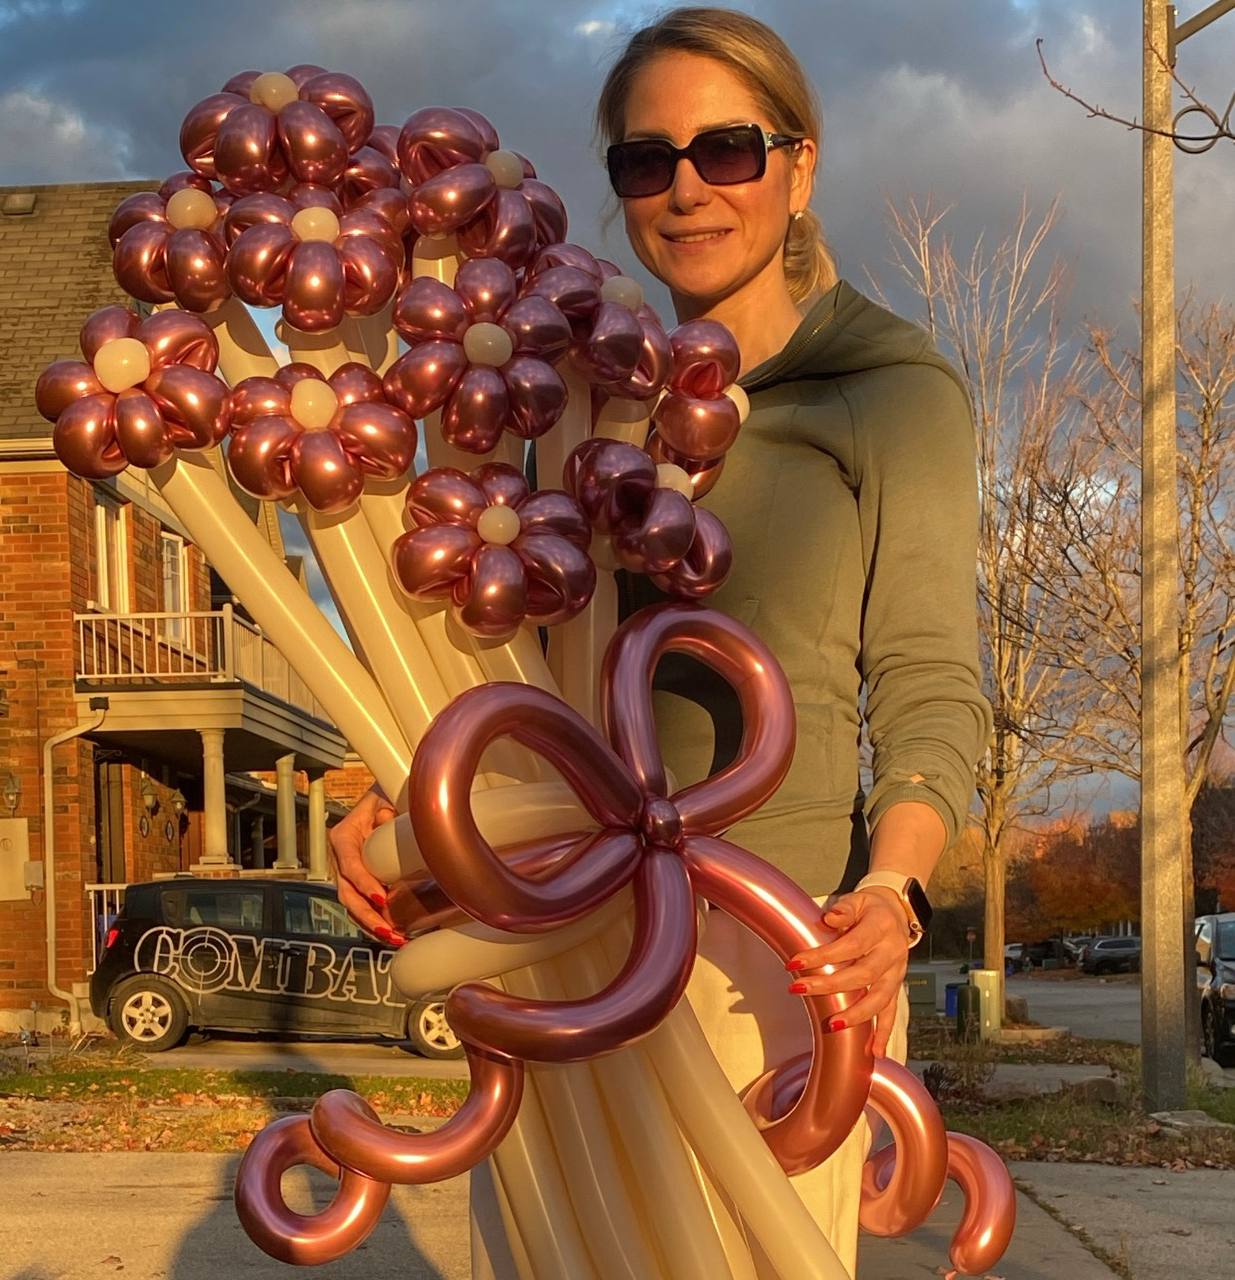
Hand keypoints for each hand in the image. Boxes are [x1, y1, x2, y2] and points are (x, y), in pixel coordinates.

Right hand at [328, 786, 403, 944]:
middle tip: (388, 930)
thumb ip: (385, 808)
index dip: (363, 884)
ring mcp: (348, 873)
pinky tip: (393, 933)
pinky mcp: (359, 883)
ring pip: (353, 905)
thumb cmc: (380, 798)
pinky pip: (363, 905)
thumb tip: (388, 821)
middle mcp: (340, 859)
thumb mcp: (381, 797)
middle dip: (366, 916)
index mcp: (343, 837)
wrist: (379, 801)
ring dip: (371, 925)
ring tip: (394, 938)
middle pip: (347, 894)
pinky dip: (375, 921)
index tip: (380, 898)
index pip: (349, 865)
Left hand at [785, 887, 910, 1057]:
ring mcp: (897, 973)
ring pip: (879, 999)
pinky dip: (883, 1033)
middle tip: (799, 989)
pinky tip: (873, 1052)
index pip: (851, 946)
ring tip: (832, 1025)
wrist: (896, 913)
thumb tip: (830, 918)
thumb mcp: (857, 899)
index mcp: (881, 928)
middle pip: (863, 975)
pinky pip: (891, 1012)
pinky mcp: (896, 986)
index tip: (796, 963)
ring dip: (856, 1015)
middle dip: (830, 985)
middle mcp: (892, 953)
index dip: (823, 956)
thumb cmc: (870, 909)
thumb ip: (844, 909)